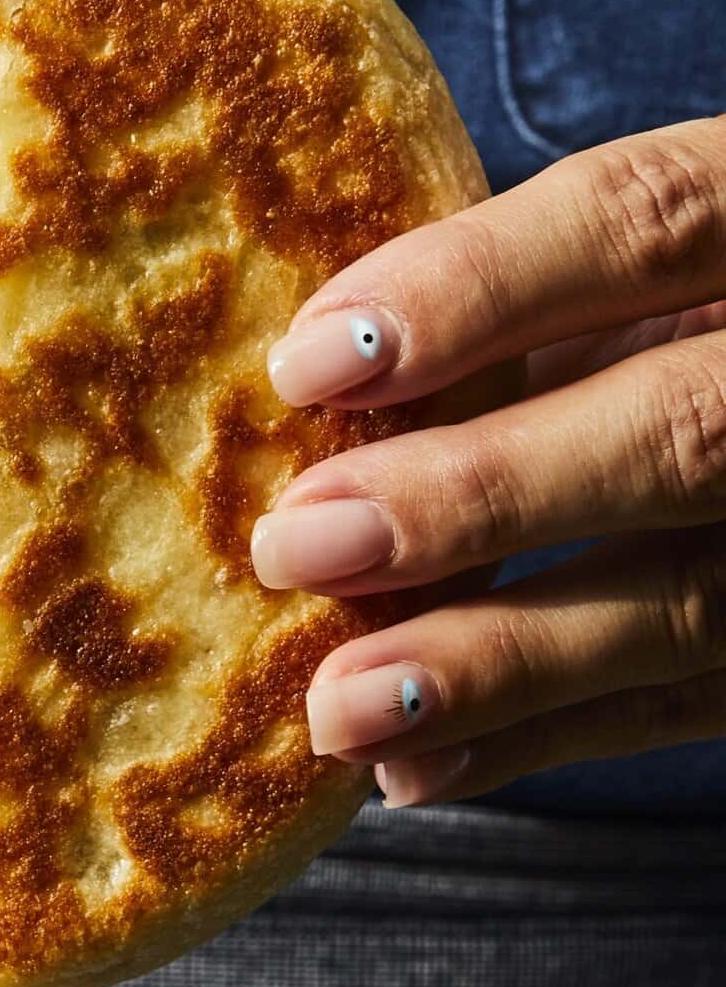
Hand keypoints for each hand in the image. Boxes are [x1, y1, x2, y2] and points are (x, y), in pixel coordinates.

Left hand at [250, 116, 725, 804]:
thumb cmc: (660, 314)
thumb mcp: (615, 276)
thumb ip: (507, 313)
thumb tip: (305, 389)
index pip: (643, 222)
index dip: (474, 288)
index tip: (308, 362)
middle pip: (682, 430)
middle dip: (478, 495)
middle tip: (300, 544)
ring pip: (693, 601)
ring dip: (497, 662)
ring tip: (337, 704)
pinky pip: (687, 706)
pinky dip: (540, 741)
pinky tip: (410, 765)